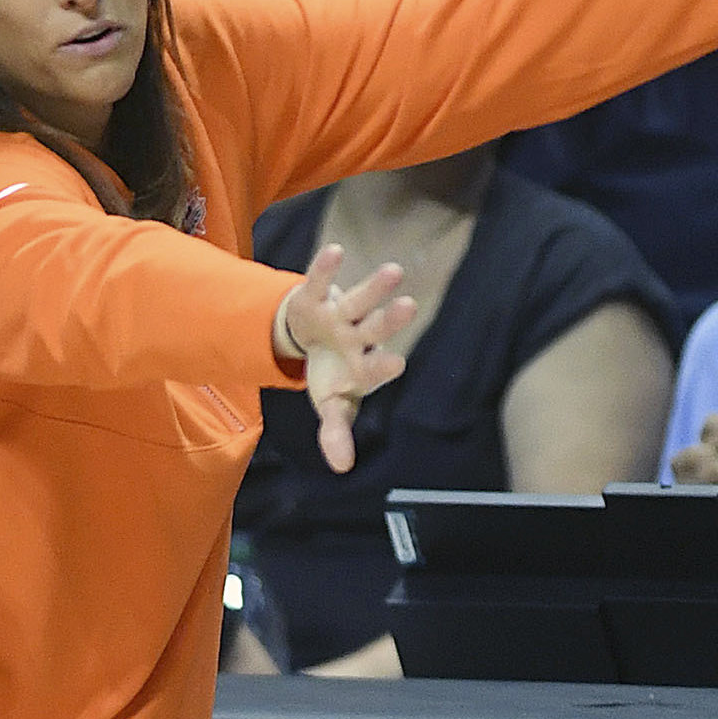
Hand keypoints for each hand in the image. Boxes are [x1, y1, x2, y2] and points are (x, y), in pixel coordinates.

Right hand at [277, 244, 415, 473]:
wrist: (307, 340)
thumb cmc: (328, 374)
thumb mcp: (330, 403)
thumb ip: (336, 431)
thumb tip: (342, 467)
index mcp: (362, 366)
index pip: (376, 368)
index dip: (384, 366)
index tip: (397, 364)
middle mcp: (357, 337)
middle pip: (376, 328)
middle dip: (391, 319)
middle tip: (410, 306)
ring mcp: (340, 315)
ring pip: (360, 300)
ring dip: (374, 287)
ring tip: (395, 271)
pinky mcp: (317, 298)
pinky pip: (320, 280)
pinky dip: (326, 267)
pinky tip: (336, 251)